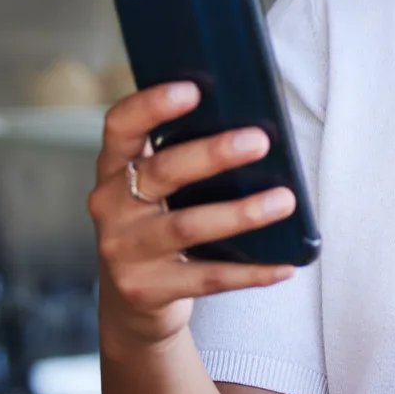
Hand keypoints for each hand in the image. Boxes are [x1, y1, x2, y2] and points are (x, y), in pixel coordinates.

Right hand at [90, 80, 297, 353]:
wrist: (131, 304)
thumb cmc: (158, 227)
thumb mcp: (157, 192)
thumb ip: (183, 162)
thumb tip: (253, 131)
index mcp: (113, 169)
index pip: (120, 126)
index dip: (151, 105)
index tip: (193, 89)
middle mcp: (110, 206)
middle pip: (161, 172)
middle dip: (213, 154)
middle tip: (260, 141)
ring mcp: (124, 250)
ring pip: (188, 226)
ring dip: (241, 213)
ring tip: (284, 201)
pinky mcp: (145, 288)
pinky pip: (207, 278)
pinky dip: (251, 272)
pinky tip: (285, 266)